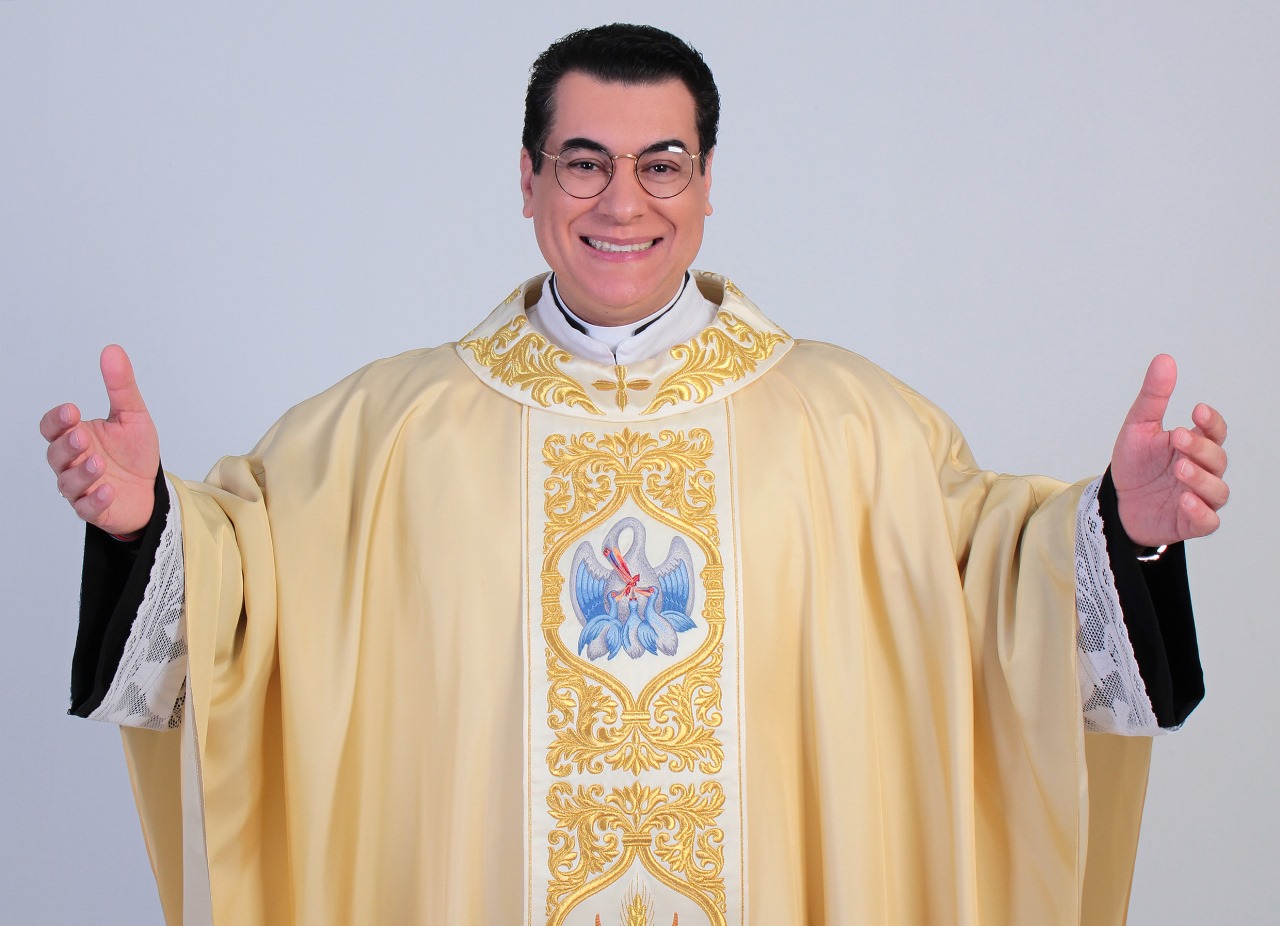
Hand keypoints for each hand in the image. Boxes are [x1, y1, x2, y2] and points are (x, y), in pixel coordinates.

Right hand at [40, 345, 160, 536]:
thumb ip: (121, 386)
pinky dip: (95, 500)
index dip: (57, 420)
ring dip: (81, 472)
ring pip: (68, 482)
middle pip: (55, 454)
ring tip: (98, 463)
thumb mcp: (133, 416)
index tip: (72, 411)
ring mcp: (81, 487)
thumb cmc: (134, 453)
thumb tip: (112, 351)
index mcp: (77, 435)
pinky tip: (107, 491)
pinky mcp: (94, 509)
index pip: (53, 427)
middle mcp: (73, 461)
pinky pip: (86, 507)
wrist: (151, 489)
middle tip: (82, 437)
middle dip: (66, 445)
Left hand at [1111, 354, 1227, 547]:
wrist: (1117, 502)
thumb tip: (1164, 359)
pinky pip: (1208, 521)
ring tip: (1180, 468)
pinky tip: (1185, 500)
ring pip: (1217, 490)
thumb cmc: (1135, 465)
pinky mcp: (1191, 523)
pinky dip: (1200, 512)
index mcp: (1193, 445)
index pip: (1214, 431)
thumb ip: (1153, 397)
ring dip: (1201, 479)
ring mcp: (1199, 497)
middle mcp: (1202, 470)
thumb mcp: (1137, 428)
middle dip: (1200, 448)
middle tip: (1177, 438)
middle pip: (1217, 458)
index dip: (1211, 422)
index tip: (1196, 411)